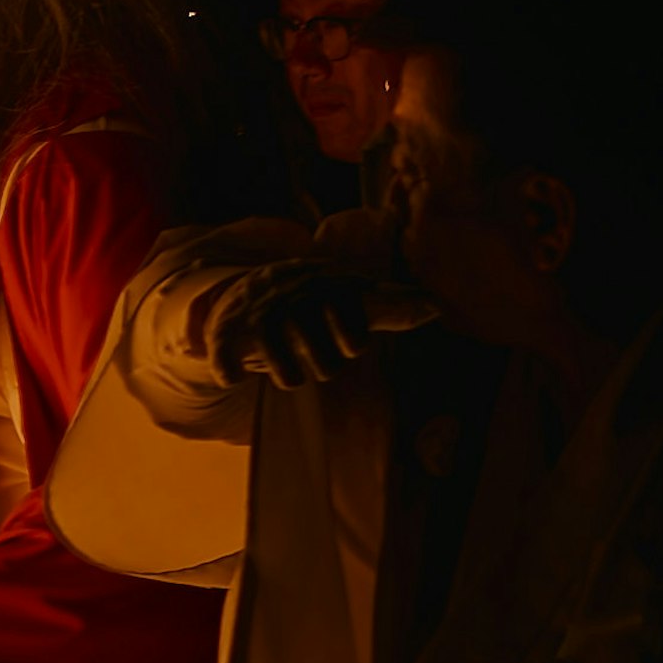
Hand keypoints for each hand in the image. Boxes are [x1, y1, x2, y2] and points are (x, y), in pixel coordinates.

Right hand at [200, 246, 432, 393]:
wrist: (250, 287)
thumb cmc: (315, 300)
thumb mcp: (351, 296)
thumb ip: (394, 305)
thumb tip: (437, 306)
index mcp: (328, 293)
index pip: (354, 334)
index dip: (352, 340)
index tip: (348, 338)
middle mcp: (295, 304)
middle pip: (328, 366)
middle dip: (323, 363)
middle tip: (311, 344)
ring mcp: (260, 319)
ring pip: (289, 376)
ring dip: (289, 373)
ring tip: (285, 359)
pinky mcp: (225, 335)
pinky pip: (228, 367)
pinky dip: (231, 372)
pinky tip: (235, 372)